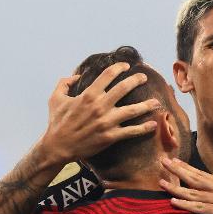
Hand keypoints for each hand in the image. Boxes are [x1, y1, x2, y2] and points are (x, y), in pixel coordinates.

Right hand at [42, 62, 159, 163]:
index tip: (127, 66)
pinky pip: (131, 131)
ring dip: (146, 105)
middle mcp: (99, 106)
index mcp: (88, 95)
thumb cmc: (57, 122)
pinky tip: (153, 125)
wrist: (58, 147)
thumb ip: (65, 83)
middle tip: (144, 77)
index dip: (119, 68)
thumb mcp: (55, 98)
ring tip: (157, 102)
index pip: (107, 76)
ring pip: (132, 110)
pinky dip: (143, 128)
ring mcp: (106, 122)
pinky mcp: (110, 136)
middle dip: (136, 80)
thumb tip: (76, 75)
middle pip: (123, 89)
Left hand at [159, 158, 212, 213]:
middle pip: (194, 178)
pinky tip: (173, 202)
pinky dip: (185, 205)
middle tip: (162, 161)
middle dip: (176, 170)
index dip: (186, 167)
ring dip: (175, 187)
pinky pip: (199, 208)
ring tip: (161, 182)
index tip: (174, 161)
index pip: (201, 173)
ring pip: (192, 193)